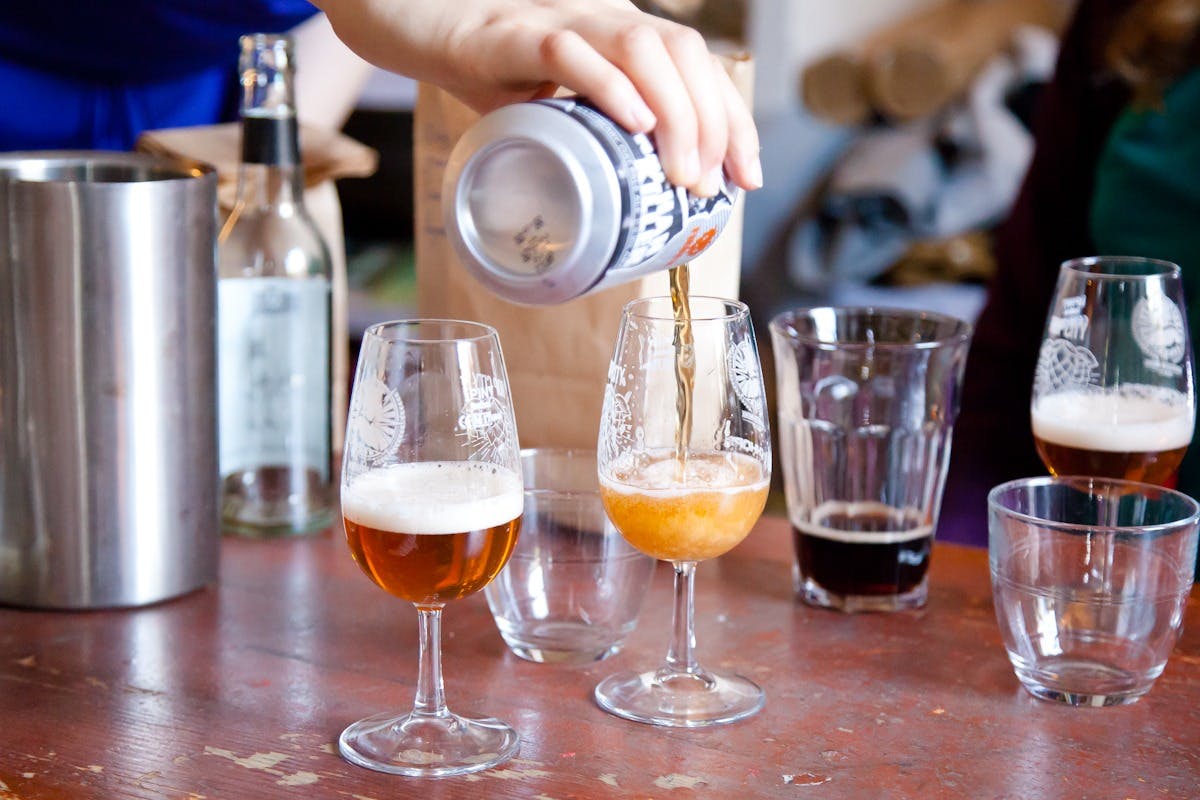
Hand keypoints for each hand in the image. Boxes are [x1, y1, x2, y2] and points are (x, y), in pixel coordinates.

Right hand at [313, 0, 761, 195]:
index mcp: (619, 38)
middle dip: (713, 125)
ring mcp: (558, 22)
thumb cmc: (488, 69)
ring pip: (639, 49)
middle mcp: (601, 20)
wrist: (412, 23)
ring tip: (681, 173)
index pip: (699, 66)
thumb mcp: (554, 110)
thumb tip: (630, 212)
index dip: (734, 119)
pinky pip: (569, 52)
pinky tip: (634, 124)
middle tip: (709, 189)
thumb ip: (589, 142)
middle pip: (683, 54)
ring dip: (673, 113)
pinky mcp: (511, 35)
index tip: (748, 178)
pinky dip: (608, 86)